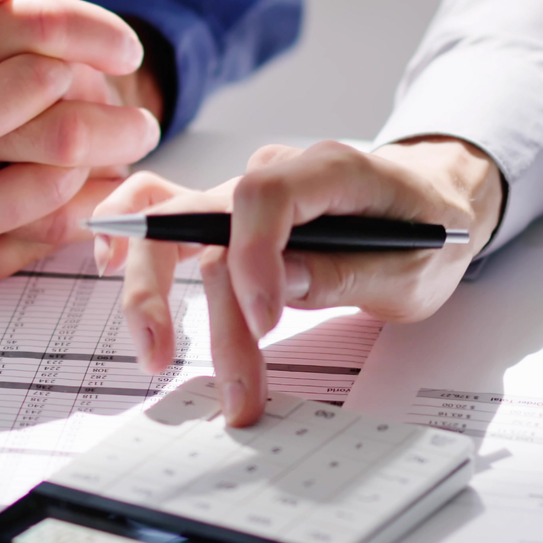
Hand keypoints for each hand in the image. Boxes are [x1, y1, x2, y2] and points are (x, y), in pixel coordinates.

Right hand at [101, 137, 504, 426]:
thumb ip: (350, 271)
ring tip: (154, 353)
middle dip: (192, 301)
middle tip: (196, 372)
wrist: (433, 202)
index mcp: (331, 169)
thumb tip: (283, 286)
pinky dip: (133, 232)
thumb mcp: (417, 266)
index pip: (267, 196)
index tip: (266, 325)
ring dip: (154, 291)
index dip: (254, 258)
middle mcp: (276, 172)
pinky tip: (109, 264)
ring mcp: (245, 194)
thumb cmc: (429, 230)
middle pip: (207, 222)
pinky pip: (167, 212)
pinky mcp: (230, 218)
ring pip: (177, 229)